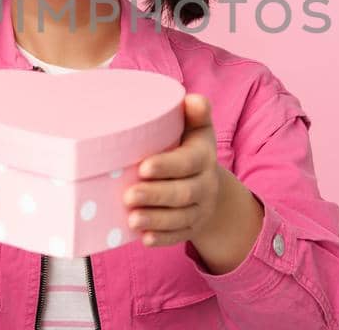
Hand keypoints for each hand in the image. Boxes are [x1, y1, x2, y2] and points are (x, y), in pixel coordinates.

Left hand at [122, 93, 223, 246]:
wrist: (209, 185)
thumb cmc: (190, 149)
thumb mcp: (196, 129)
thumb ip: (194, 114)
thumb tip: (191, 99)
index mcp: (203, 157)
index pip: (188, 162)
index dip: (167, 166)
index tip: (143, 167)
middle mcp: (205, 185)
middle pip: (184, 193)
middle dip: (156, 196)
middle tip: (129, 195)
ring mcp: (199, 209)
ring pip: (181, 218)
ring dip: (156, 220)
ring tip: (131, 220)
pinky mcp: (191, 228)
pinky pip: (179, 236)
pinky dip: (162, 238)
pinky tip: (144, 239)